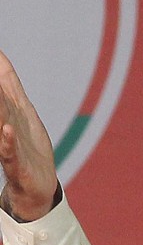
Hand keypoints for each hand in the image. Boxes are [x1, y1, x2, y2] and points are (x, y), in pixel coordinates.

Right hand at [0, 50, 57, 221]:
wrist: (37, 186)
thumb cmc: (28, 145)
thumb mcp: (22, 110)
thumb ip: (10, 85)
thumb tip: (1, 58)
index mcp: (5, 111)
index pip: (0, 84)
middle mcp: (3, 125)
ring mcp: (8, 145)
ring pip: (0, 123)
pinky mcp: (16, 163)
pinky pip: (10, 152)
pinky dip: (8, 141)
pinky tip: (6, 130)